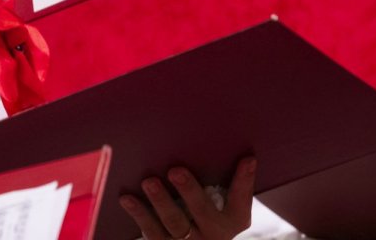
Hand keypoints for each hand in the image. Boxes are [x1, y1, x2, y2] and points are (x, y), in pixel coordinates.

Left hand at [119, 157, 255, 239]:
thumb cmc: (208, 211)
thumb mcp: (224, 202)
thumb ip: (225, 180)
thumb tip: (231, 145)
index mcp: (232, 219)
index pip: (241, 199)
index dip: (245, 180)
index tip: (247, 159)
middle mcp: (213, 234)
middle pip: (201, 211)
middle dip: (189, 191)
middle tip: (175, 171)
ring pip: (174, 223)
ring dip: (160, 201)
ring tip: (148, 182)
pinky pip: (151, 232)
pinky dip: (139, 214)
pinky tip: (128, 198)